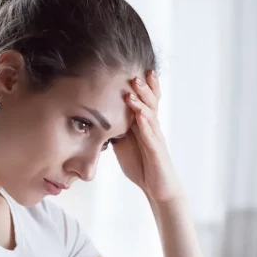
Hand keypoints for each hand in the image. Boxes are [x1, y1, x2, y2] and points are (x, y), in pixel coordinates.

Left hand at [112, 71, 182, 202]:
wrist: (158, 188)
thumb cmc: (142, 165)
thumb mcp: (124, 144)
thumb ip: (116, 130)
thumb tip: (99, 118)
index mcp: (144, 125)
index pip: (144, 101)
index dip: (141, 86)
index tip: (133, 68)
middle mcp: (152, 128)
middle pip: (150, 102)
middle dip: (143, 87)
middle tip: (135, 72)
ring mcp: (156, 138)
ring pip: (151, 115)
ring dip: (142, 101)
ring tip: (135, 88)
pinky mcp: (157, 151)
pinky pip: (151, 135)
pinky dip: (145, 124)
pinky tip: (140, 115)